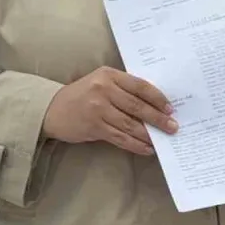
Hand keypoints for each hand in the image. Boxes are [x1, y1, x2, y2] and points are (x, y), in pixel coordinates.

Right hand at [41, 66, 177, 155]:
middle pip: (137, 106)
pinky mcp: (93, 127)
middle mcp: (104, 90)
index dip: (158, 98)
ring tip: (162, 140)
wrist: (52, 109)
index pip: (140, 86)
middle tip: (173, 127)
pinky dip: (135, 144)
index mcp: (109, 75)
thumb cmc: (83, 94)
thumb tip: (154, 105)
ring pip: (130, 124)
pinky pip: (120, 138)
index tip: (170, 109)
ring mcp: (98, 109)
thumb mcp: (101, 82)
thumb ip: (123, 89)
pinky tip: (146, 148)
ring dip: (149, 134)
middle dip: (158, 118)